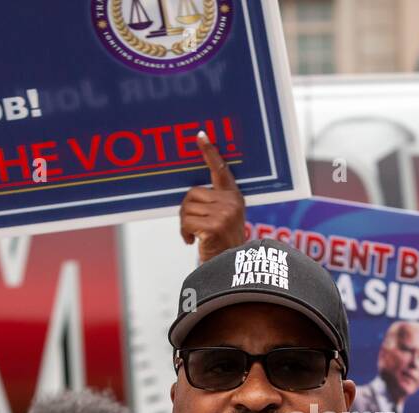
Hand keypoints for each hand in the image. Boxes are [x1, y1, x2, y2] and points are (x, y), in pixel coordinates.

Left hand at [180, 132, 245, 262]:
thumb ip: (214, 203)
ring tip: (194, 236)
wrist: (231, 269)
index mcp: (234, 198)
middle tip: (191, 227)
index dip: (210, 153)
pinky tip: (192, 241)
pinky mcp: (215, 226)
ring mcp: (224, 214)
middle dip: (186, 211)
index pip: (221, 171)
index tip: (200, 136)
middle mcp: (231, 203)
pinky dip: (184, 233)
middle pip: (192, 194)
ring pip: (187, 208)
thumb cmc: (223, 245)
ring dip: (184, 224)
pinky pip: (186, 222)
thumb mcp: (224, 219)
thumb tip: (192, 195)